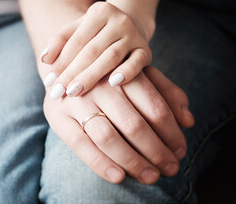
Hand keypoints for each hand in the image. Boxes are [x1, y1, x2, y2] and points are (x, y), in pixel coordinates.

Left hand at [41, 1, 151, 98]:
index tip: (48, 81)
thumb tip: (44, 59)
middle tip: (57, 92)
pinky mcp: (146, 50)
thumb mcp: (78, 29)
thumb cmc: (97, 32)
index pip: (76, 41)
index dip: (61, 62)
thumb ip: (60, 41)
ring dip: (91, 76)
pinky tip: (113, 84)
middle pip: (91, 51)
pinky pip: (137, 62)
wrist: (132, 25)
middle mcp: (119, 20)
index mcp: (99, 12)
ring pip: (110, 57)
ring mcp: (134, 35)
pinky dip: (127, 72)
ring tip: (74, 92)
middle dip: (72, 73)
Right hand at [43, 66, 193, 183]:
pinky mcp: (58, 117)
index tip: (180, 150)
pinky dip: (100, 163)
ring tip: (150, 176)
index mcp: (122, 72)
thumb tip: (188, 120)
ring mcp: (76, 101)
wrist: (64, 70)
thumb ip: (165, 92)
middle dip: (157, 151)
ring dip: (133, 161)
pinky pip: (80, 145)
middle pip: (134, 124)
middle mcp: (99, 84)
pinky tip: (118, 176)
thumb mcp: (136, 75)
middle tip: (171, 168)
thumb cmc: (107, 78)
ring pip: (108, 137)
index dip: (171, 132)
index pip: (154, 106)